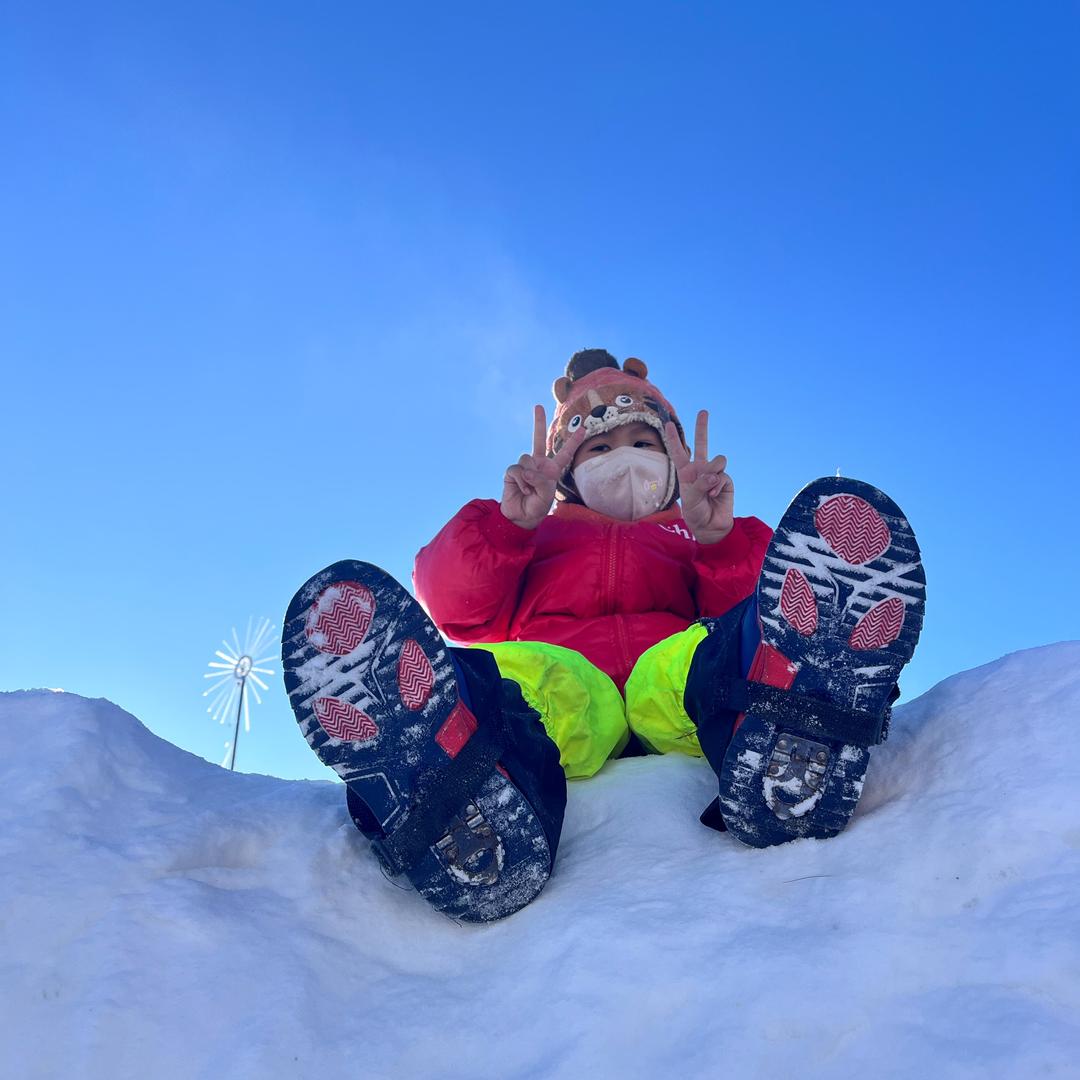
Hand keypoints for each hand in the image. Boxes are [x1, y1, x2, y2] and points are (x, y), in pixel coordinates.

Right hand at [501, 405, 586, 529]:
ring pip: (527, 458)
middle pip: (539, 440)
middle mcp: (538, 465)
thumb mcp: (547, 495)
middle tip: (538, 406)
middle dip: (539, 422)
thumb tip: (527, 470)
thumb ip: (541, 481)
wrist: (520, 516)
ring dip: (529, 476)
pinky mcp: (512, 471)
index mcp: (551, 470)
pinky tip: (522, 490)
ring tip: (530, 489)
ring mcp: (525, 467)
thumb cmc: (537, 507)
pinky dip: (521, 481)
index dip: (573, 441)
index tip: (582, 428)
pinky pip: (517, 469)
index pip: (564, 453)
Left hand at [667, 410, 734, 543]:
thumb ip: (700, 484)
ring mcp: (714, 474)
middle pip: (702, 444)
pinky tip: (714, 496)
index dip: (673, 438)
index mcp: (686, 473)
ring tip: (708, 487)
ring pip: (717, 460)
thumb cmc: (695, 513)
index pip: (679, 452)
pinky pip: (723, 475)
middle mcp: (700, 470)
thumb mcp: (691, 499)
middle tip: (703, 411)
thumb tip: (714, 474)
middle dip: (702, 427)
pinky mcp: (726, 480)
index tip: (668, 424)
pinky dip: (718, 486)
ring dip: (713, 472)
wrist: (711, 526)